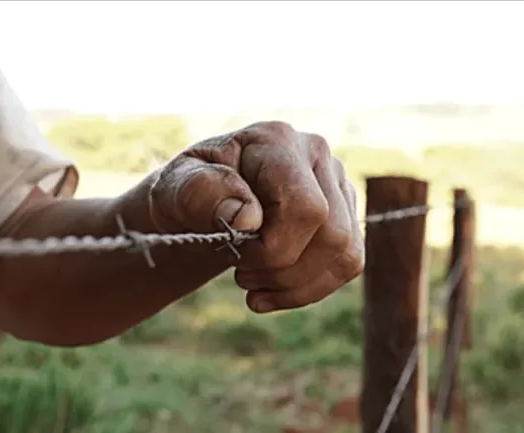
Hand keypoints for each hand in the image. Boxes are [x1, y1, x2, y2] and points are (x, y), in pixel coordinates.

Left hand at [149, 121, 363, 312]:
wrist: (199, 203)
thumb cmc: (185, 193)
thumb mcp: (174, 189)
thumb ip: (201, 193)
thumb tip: (249, 218)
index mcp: (277, 140)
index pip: (305, 207)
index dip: (274, 247)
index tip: (235, 253)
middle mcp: (317, 156)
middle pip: (333, 234)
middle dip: (284, 270)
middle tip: (242, 273)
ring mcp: (336, 184)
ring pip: (347, 253)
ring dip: (298, 286)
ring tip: (255, 285)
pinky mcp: (342, 213)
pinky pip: (348, 263)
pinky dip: (310, 289)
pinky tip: (274, 292)